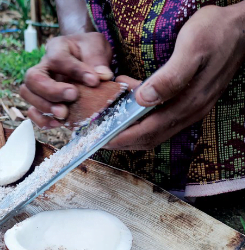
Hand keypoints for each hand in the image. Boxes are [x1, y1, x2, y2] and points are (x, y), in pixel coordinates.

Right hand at [20, 32, 112, 128]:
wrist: (85, 58)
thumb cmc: (89, 51)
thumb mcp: (97, 47)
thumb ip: (98, 59)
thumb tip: (103, 76)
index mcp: (57, 48)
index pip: (58, 58)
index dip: (75, 70)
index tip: (94, 81)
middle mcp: (43, 66)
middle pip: (33, 78)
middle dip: (51, 91)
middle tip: (72, 97)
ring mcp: (39, 85)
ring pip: (27, 94)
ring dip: (44, 107)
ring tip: (64, 114)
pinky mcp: (42, 101)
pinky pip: (32, 112)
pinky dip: (42, 120)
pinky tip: (58, 123)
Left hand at [105, 5, 244, 149]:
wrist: (242, 29)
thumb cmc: (216, 33)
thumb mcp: (191, 48)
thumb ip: (169, 77)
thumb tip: (143, 100)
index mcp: (187, 103)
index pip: (148, 131)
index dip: (123, 137)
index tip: (102, 139)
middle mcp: (188, 112)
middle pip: (149, 138)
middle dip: (122, 140)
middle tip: (99, 136)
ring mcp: (190, 110)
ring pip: (154, 132)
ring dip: (130, 132)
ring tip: (110, 122)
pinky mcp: (189, 103)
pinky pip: (160, 121)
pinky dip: (141, 120)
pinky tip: (130, 107)